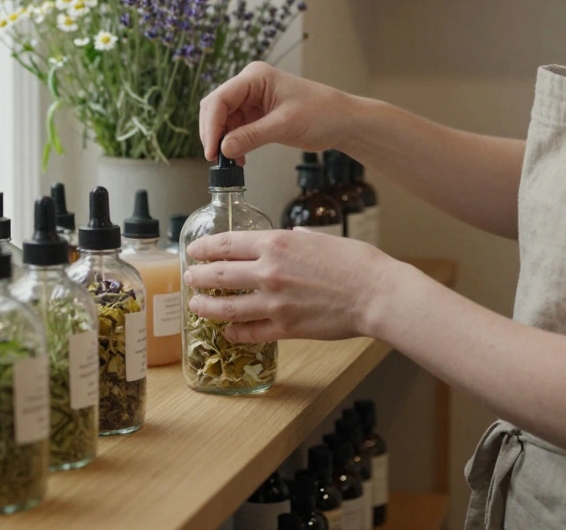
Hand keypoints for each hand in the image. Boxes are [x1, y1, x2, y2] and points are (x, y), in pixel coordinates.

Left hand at [183, 228, 402, 342]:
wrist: (376, 294)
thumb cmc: (356, 263)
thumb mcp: (320, 238)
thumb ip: (297, 238)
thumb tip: (290, 235)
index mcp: (276, 243)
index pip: (226, 244)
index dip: (204, 248)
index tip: (194, 250)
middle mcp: (268, 271)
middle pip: (218, 275)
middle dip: (198, 276)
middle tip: (189, 278)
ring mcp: (274, 302)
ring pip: (226, 307)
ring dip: (206, 307)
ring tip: (196, 305)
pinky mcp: (284, 328)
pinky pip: (249, 332)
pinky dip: (234, 332)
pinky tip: (228, 331)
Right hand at [199, 61, 350, 160]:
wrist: (341, 121)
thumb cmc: (321, 112)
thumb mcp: (284, 125)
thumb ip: (251, 136)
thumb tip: (223, 149)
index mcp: (255, 77)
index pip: (221, 99)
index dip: (212, 125)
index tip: (212, 150)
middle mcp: (249, 85)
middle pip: (216, 108)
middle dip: (214, 133)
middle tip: (216, 159)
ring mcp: (251, 100)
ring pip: (223, 121)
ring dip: (223, 141)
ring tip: (231, 162)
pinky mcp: (256, 115)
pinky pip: (235, 129)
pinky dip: (233, 144)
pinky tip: (239, 158)